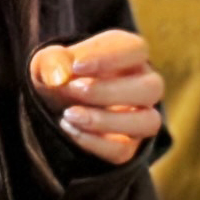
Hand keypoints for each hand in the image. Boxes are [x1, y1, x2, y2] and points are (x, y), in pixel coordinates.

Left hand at [31, 27, 163, 165]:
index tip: (76, 65)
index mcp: (130, 56)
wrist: (54, 106)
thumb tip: (60, 75)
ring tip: (69, 114)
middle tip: (73, 89)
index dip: (109, 58)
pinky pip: (124, 150)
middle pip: (151, 88)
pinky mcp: (128, 146)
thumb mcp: (48, 63)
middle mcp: (143, 85)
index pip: (137, 50)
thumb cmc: (60, 76)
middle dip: (108, 91)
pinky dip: (94, 142)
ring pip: (148, 122)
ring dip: (107, 120)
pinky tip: (68, 128)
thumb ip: (52, 61)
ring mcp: (140, 118)